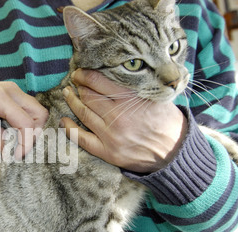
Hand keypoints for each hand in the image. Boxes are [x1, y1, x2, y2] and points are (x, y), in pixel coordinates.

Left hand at [0, 77, 48, 158]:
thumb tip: (10, 154)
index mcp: (0, 98)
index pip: (25, 122)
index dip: (26, 142)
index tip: (18, 156)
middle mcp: (13, 91)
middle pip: (40, 114)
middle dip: (35, 134)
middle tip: (21, 148)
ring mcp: (16, 91)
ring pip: (39, 111)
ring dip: (33, 128)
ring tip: (19, 141)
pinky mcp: (17, 94)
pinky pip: (31, 110)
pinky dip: (29, 123)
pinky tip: (16, 132)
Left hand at [61, 69, 187, 172]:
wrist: (174, 153)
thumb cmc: (166, 122)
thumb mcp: (156, 97)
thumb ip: (135, 87)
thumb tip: (115, 73)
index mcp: (129, 100)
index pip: (98, 82)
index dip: (85, 75)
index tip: (80, 72)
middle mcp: (117, 116)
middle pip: (88, 96)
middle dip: (78, 86)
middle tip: (74, 81)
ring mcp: (110, 135)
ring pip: (83, 114)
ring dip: (72, 102)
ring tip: (68, 94)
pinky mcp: (107, 152)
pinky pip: (82, 139)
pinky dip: (70, 128)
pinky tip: (63, 120)